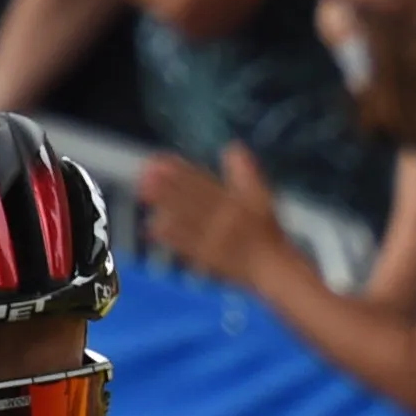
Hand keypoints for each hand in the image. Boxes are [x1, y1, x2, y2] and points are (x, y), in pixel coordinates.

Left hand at [137, 145, 291, 291]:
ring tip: (143, 193)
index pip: (204, 181)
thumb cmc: (265, 231)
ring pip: (186, 219)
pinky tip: (151, 227)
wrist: (271, 267)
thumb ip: (246, 172)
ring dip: (164, 207)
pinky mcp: (207, 258)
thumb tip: (233, 147)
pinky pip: (186, 245)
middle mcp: (225, 218)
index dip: (181, 170)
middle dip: (167, 186)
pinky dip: (169, 235)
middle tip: (145, 174)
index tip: (161, 161)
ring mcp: (215, 239)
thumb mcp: (262, 196)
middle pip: (192, 198)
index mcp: (236, 201)